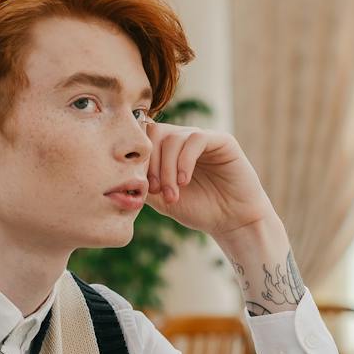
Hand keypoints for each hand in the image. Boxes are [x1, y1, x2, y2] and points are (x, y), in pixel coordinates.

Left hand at [145, 121, 275, 239]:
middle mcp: (184, 140)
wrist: (232, 221)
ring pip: (173, 137)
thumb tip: (121, 171)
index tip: (142, 187)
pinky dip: (184, 161)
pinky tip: (185, 182)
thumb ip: (144, 182)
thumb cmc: (199, 210)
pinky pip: (196, 139)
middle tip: (157, 190)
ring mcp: (202, 138)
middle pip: (155, 132)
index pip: (144, 138)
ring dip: (167, 168)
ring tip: (173, 194)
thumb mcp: (162, 199)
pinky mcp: (222, 140)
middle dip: (151, 163)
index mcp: (168, 150)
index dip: (138, 159)